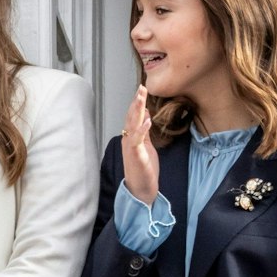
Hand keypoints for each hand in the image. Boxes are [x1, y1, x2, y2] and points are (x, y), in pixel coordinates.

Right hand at [121, 85, 159, 205]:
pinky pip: (137, 140)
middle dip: (136, 101)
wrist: (140, 189)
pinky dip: (142, 129)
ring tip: (141, 97)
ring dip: (137, 110)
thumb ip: (144, 132)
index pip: (133, 116)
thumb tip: (146, 116)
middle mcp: (128, 140)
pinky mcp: (135, 155)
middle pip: (131, 117)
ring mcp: (130, 147)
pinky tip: (147, 120)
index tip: (142, 89)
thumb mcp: (146, 146)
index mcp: (131, 137)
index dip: (137, 103)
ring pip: (132, 125)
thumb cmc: (143, 169)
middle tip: (141, 87)